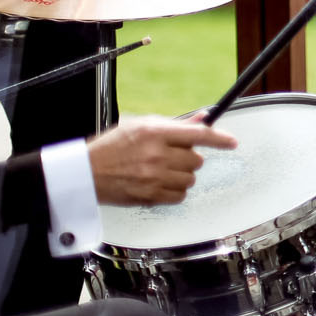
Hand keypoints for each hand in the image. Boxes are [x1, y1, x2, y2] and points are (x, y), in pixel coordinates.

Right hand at [87, 116, 238, 206]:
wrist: (84, 173)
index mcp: (155, 133)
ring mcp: (154, 177)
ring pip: (190, 178)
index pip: (198, 135)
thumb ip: (175, 124)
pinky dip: (175, 190)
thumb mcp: (141, 126)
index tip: (232, 142)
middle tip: (171, 156)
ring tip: (162, 170)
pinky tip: (160, 183)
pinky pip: (180, 195)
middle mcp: (157, 155)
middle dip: (188, 158)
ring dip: (182, 175)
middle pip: (196, 160)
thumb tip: (203, 119)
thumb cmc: (111, 147)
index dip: (219, 138)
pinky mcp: (150, 196)